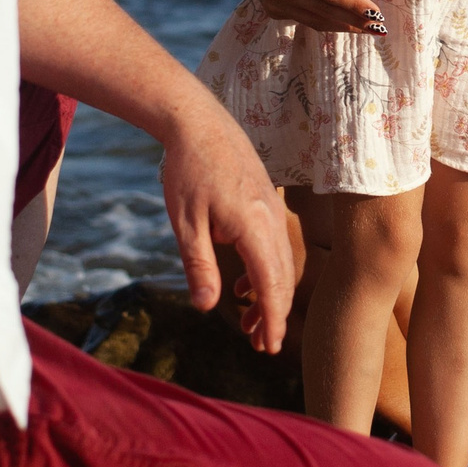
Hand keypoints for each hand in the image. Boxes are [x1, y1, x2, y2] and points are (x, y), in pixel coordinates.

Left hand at [157, 98, 296, 352]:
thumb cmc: (188, 170)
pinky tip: (245, 284)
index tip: (270, 346)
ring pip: (281, 261)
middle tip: (263, 345)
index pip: (272, 283)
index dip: (272, 318)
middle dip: (275, 313)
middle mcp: (271, 218)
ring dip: (270, 294)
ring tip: (251, 322)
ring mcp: (271, 208)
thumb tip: (206, 307)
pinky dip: (266, 271)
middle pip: (283, 276)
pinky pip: (274, 244)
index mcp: (254, 226)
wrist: (197, 120)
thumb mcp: (185, 223)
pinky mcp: (265, 201)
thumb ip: (198, 265)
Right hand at [236, 0, 384, 35]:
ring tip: (369, 29)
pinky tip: (346, 24)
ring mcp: (272, 3)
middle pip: (323, 11)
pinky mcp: (272, 11)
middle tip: (380, 28)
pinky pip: (305, 21)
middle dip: (354, 21)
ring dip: (344, 27)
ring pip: (315, 21)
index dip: (353, 4)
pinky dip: (327, 23)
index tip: (376, 12)